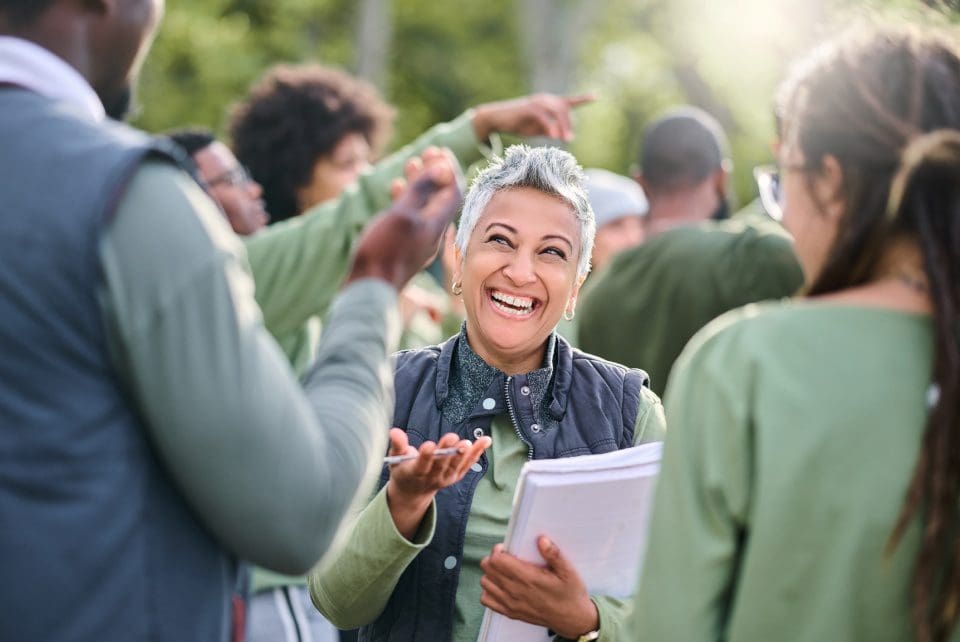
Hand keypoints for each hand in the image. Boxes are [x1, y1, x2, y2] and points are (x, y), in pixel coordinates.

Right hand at [346, 147, 462, 289]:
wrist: (369, 289)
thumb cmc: (384, 251)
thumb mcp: (402, 214)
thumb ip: (421, 190)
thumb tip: (443, 167)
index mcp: (436, 224)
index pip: (454, 191)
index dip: (448, 169)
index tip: (438, 151)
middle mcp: (432, 234)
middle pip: (441, 197)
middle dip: (434, 173)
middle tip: (425, 153)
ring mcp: (418, 242)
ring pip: (425, 206)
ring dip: (419, 184)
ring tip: (409, 165)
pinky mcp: (405, 248)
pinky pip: (412, 218)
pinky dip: (407, 200)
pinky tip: (394, 192)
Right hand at [385, 428, 490, 539]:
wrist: (413, 491)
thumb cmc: (403, 470)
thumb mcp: (396, 458)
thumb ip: (397, 445)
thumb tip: (394, 431)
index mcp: (415, 473)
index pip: (421, 465)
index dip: (425, 456)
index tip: (429, 445)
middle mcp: (432, 478)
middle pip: (441, 464)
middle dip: (447, 451)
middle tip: (453, 438)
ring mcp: (446, 478)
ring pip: (456, 465)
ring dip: (464, 454)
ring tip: (469, 442)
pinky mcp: (456, 476)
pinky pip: (468, 464)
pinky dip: (477, 453)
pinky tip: (485, 441)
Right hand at [471, 93, 594, 141]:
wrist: (496, 119)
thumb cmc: (517, 124)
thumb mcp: (536, 129)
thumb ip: (549, 130)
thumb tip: (560, 135)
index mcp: (547, 103)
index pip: (567, 101)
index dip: (582, 99)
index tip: (596, 96)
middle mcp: (544, 100)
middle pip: (564, 109)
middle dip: (569, 124)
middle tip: (570, 139)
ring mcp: (537, 102)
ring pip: (557, 111)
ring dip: (563, 126)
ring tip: (565, 139)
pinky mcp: (529, 108)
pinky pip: (544, 117)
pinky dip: (551, 127)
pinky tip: (554, 137)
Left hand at [480, 536, 598, 638]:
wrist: (572, 619)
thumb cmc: (570, 593)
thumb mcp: (568, 571)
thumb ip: (554, 555)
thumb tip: (542, 540)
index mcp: (528, 579)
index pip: (497, 561)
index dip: (498, 550)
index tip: (507, 548)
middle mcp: (516, 591)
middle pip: (488, 569)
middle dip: (493, 558)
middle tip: (506, 557)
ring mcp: (511, 604)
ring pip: (485, 583)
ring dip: (491, 574)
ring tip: (504, 570)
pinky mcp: (510, 613)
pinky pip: (486, 600)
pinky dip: (490, 591)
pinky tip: (502, 586)